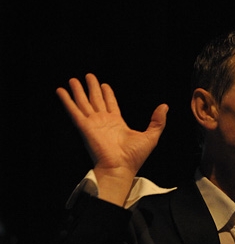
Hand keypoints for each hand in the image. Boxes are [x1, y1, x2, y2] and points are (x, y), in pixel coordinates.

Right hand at [57, 73, 167, 204]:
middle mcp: (103, 122)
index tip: (104, 84)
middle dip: (92, 88)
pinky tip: (61, 91)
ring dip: (78, 91)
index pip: (110, 104)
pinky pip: (74, 110)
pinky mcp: (84, 126)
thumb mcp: (151, 136)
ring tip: (73, 80)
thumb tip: (164, 106)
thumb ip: (157, 121)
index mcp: (117, 123)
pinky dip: (67, 101)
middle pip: (96, 100)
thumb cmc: (134, 157)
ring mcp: (93, 123)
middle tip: (88, 76)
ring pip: (83, 102)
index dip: (107, 93)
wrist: (120, 167)